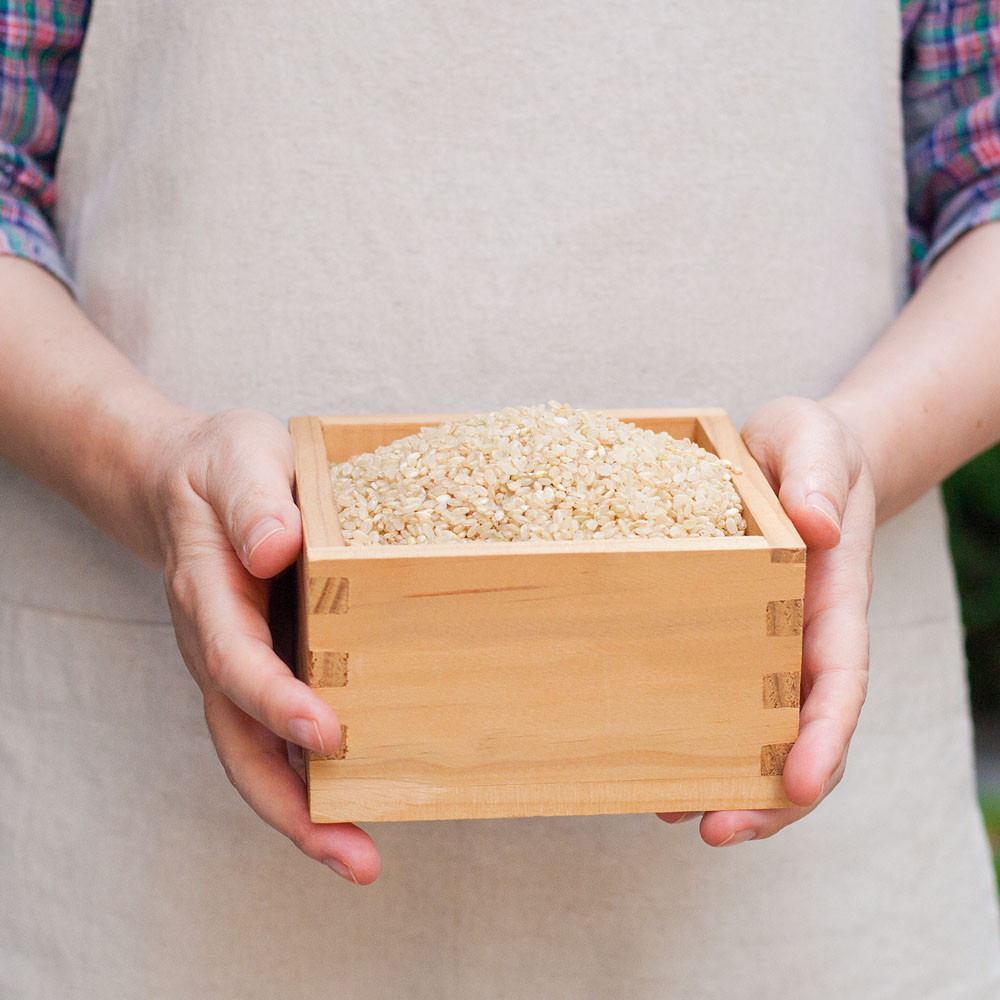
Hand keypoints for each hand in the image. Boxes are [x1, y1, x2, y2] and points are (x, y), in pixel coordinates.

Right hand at [147, 408, 380, 881]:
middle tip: (354, 855)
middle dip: (293, 806)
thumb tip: (274, 548)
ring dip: (306, 813)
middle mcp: (218, 646)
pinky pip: (281, 735)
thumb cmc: (218, 468)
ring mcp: (238, 666)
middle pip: (242, 742)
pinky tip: (360, 804)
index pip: (239, 663)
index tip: (329, 733)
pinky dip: (314, 779)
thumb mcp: (238, 459)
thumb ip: (253, 500)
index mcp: (211, 594)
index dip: (279, 702)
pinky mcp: (265, 668)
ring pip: (259, 754)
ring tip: (362, 858)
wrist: (185, 482)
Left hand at [658, 396, 875, 844]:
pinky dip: (696, 742)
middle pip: (803, 732)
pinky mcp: (728, 639)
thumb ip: (818, 478)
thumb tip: (816, 526)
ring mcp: (766, 645)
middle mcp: (803, 636)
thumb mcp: (813, 441)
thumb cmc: (810, 448)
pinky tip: (653, 770)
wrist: (797, 456)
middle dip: (771, 793)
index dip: (824, 736)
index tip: (800, 783)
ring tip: (673, 817)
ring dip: (727, 783)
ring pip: (760, 732)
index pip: (840, 679)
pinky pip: (719, 700)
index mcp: (834, 598)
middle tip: (717, 830)